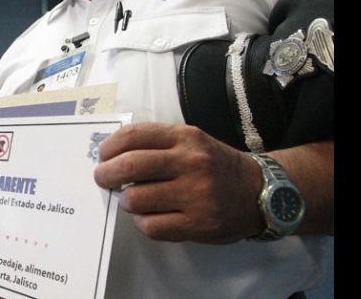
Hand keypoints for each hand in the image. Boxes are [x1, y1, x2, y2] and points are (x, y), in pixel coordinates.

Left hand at [93, 122, 263, 243]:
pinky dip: (142, 222)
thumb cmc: (214, 165)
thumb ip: (156, 143)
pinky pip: (151, 226)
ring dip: (126, 200)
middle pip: (129, 166)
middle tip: (103, 178)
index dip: (108, 147)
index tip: (102, 156)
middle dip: (106, 174)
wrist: (258, 192)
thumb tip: (111, 154)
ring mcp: (195, 195)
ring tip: (132, 199)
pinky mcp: (198, 224)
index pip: (132, 136)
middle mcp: (190, 163)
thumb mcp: (190, 141)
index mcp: (184, 137)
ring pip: (136, 199)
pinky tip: (149, 216)